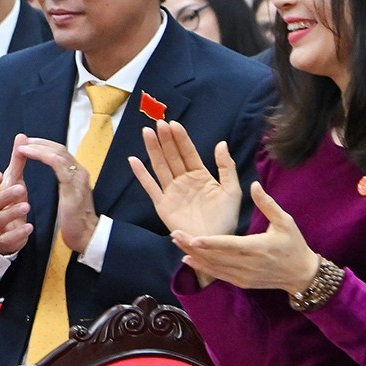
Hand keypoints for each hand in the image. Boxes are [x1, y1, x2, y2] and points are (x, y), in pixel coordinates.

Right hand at [0, 135, 33, 255]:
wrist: (2, 231)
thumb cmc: (8, 202)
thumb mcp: (12, 181)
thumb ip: (17, 161)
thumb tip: (21, 136)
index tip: (0, 174)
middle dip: (6, 195)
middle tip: (21, 188)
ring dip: (13, 212)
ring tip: (27, 206)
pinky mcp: (5, 240)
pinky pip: (8, 238)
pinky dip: (18, 233)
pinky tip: (29, 228)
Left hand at [14, 136, 98, 253]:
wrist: (86, 235)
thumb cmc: (74, 219)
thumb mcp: (68, 196)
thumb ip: (64, 182)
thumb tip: (55, 172)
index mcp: (77, 174)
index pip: (61, 152)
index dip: (44, 146)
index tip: (28, 143)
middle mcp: (80, 172)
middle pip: (59, 149)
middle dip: (39, 142)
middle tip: (22, 140)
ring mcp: (78, 178)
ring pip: (57, 153)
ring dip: (38, 147)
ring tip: (21, 146)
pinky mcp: (72, 186)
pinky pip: (57, 164)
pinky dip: (42, 155)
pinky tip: (29, 153)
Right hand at [129, 120, 242, 240]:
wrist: (214, 242)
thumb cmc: (225, 218)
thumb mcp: (232, 190)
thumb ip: (226, 167)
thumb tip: (221, 143)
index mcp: (201, 176)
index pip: (188, 153)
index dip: (181, 139)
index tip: (173, 124)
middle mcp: (184, 180)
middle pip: (172, 156)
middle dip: (165, 139)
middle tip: (158, 123)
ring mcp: (171, 191)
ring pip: (160, 166)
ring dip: (153, 150)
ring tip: (146, 133)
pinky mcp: (162, 204)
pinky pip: (150, 186)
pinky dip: (141, 174)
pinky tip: (133, 161)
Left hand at [174, 181, 322, 291]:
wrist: (302, 275)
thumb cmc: (294, 244)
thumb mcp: (285, 222)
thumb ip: (267, 204)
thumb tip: (254, 184)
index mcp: (258, 247)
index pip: (230, 245)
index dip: (210, 243)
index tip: (192, 237)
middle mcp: (248, 264)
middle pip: (216, 256)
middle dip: (193, 246)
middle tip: (174, 234)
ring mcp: (244, 276)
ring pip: (214, 266)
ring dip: (194, 255)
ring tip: (177, 243)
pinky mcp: (241, 282)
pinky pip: (218, 275)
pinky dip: (202, 267)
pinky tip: (188, 258)